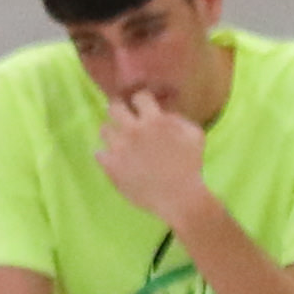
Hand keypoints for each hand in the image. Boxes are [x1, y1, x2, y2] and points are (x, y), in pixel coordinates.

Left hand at [91, 89, 211, 221]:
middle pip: (114, 107)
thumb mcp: (195, 135)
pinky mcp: (110, 165)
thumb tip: (163, 113)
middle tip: (124, 118)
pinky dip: (105, 155)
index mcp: (154, 121)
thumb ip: (178, 119)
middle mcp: (133, 130)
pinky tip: (114, 159)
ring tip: (120, 142)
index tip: (142, 107)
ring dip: (112, 133)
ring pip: (103, 129)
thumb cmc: (191, 166)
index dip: (141, 100)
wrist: (179, 197)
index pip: (139, 96)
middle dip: (119, 110)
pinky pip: (98, 153)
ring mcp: (119, 148)